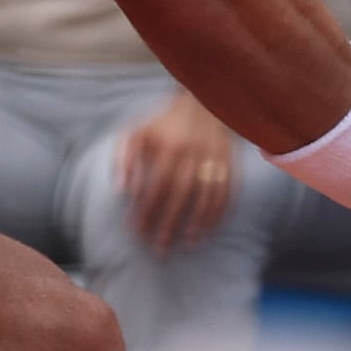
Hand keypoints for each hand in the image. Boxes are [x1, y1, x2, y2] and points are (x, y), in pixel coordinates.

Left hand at [114, 91, 240, 258]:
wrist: (201, 102)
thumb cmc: (163, 123)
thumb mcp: (138, 133)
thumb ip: (124, 159)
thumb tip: (121, 191)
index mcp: (168, 146)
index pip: (156, 186)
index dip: (146, 211)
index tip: (138, 232)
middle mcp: (193, 153)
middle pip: (180, 196)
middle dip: (170, 223)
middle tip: (160, 248)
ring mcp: (214, 158)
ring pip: (207, 196)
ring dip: (198, 222)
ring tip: (189, 243)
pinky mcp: (230, 161)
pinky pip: (227, 191)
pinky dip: (219, 212)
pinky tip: (210, 228)